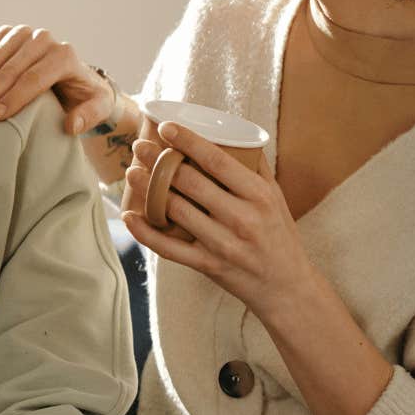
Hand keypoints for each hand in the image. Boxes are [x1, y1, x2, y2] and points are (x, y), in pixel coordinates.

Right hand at [0, 25, 114, 134]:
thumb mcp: (98, 108)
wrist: (75, 77)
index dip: (13, 98)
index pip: (33, 78)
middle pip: (10, 68)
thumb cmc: (84, 97)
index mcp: (64, 56)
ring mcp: (24, 33)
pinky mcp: (8, 33)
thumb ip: (88, 117)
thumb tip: (70, 125)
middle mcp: (44, 39)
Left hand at [119, 122, 318, 318]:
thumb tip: (233, 134)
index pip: (218, 161)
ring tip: (132, 172)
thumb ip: (256, 167)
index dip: (188, 141)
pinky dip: (144, 232)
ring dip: (148, 189)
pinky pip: (169, 248)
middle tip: (139, 146)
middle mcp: (241, 218)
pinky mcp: (208, 265)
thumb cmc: (279, 235)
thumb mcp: (276, 198)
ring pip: (175, 210)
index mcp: (258, 195)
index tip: (166, 127)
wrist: (286, 287)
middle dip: (159, 160)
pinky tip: (128, 216)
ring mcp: (223, 243)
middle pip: (190, 182)